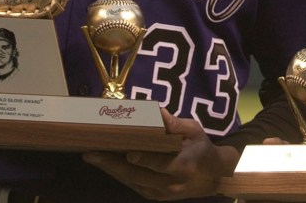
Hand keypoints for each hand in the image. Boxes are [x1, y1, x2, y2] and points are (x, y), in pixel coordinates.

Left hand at [83, 108, 239, 199]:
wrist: (213, 177)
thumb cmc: (202, 148)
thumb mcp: (195, 131)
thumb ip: (176, 123)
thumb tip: (157, 111)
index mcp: (184, 165)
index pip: (161, 165)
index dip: (145, 160)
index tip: (128, 154)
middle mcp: (171, 184)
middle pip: (139, 176)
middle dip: (113, 165)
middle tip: (92, 153)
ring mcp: (162, 194)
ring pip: (132, 183)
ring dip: (110, 171)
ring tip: (92, 157)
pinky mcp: (155, 197)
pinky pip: (133, 186)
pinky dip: (118, 175)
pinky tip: (105, 165)